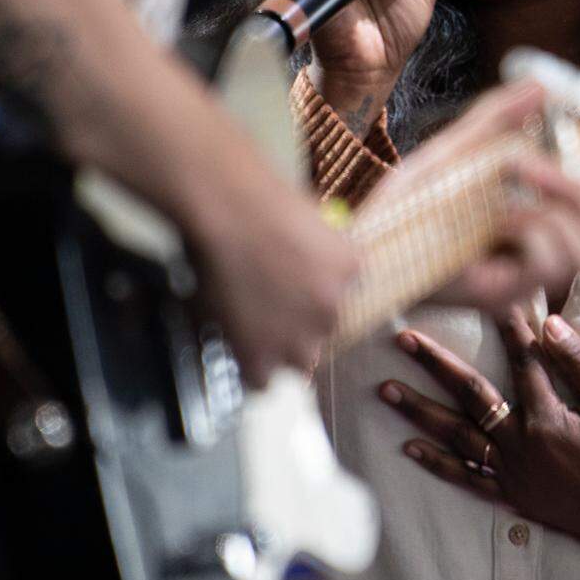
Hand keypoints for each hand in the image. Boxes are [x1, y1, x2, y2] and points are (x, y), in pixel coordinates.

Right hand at [181, 127, 360, 388]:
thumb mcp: (310, 219)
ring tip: (250, 327)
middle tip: (269, 307)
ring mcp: (300, 336)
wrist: (229, 210)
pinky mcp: (263, 355)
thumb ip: (317, 249)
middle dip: (300, 324)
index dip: (315, 293)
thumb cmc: (260, 199)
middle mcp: (334, 307)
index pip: (342, 294)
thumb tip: (305, 262)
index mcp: (351, 269)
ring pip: (298, 361)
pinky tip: (235, 344)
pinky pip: (262, 380)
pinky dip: (248, 365)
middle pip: (323, 330)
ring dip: (278, 349)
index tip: (296, 289)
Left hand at [378, 308, 579, 570]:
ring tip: (385, 389)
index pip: (520, 360)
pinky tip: (409, 446)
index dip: (505, 324)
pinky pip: (464, 478)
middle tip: (403, 338)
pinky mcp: (511, 495)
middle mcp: (521, 445)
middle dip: (434, 363)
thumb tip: (549, 324)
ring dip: (418, 410)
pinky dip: (435, 463)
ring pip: (455, 436)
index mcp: (548, 419)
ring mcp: (511, 472)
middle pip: (469, 395)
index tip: (488, 295)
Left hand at [394, 81, 579, 313]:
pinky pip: (546, 260)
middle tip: (529, 163)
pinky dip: (527, 228)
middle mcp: (529, 253)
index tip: (562, 141)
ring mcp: (518, 276)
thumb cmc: (405, 206)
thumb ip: (495, 119)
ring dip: (551, 207)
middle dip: (573, 187)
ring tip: (507, 193)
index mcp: (525, 220)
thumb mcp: (453, 151)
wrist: (361, 246)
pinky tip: (495, 219)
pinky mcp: (503, 293)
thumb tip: (540, 85)